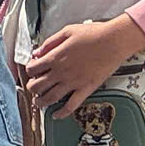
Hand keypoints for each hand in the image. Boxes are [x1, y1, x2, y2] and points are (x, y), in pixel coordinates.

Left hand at [25, 14, 144, 118]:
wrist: (115, 40)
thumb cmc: (95, 33)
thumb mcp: (69, 31)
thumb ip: (50, 42)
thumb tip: (37, 52)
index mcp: (56, 57)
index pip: (32, 69)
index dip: (29, 70)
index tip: (33, 69)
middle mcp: (61, 72)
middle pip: (36, 87)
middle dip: (32, 87)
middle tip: (34, 86)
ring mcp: (73, 82)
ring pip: (49, 99)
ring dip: (40, 102)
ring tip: (39, 101)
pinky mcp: (85, 89)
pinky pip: (70, 106)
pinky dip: (61, 113)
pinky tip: (57, 114)